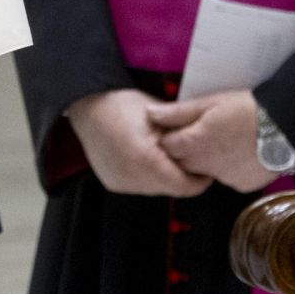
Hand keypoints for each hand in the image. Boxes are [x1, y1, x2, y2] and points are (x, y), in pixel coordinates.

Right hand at [67, 88, 212, 196]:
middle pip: (170, 189)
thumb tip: (205, 154)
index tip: (206, 168)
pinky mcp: (112, 183)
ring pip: (155, 189)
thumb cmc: (124, 104)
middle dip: (181, 176)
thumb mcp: (163, 117)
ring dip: (163, 177)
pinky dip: (146, 176)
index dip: (200, 179)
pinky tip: (144, 158)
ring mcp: (119, 182)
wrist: (88, 104)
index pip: (185, 187)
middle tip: (186, 158)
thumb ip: (184, 140)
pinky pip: (139, 186)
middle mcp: (130, 178)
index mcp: (146, 161)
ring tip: (163, 156)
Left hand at [151, 88, 277, 193]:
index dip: (170, 137)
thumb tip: (151, 115)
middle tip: (202, 133)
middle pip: (183, 162)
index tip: (178, 128)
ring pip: (205, 171)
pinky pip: (227, 178)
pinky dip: (228, 168)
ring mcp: (224, 178)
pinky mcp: (242, 185)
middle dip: (185, 150)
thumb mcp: (211, 102)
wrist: (288, 126)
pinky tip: (240, 153)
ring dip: (207, 160)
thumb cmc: (248, 109)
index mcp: (193, 144)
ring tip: (225, 140)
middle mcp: (205, 166)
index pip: (166, 147)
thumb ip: (178, 112)